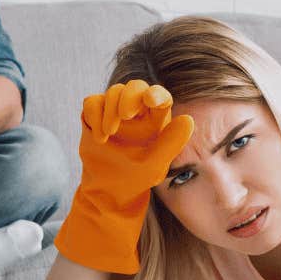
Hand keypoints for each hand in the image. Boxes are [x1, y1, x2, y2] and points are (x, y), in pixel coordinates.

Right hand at [51, 79, 194, 274]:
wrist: (107, 193)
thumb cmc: (135, 180)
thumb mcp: (156, 164)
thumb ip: (172, 143)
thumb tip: (188, 119)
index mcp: (155, 120)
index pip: (158, 95)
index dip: (156, 92)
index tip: (151, 100)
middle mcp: (135, 112)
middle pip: (134, 86)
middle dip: (128, 96)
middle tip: (126, 115)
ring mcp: (113, 112)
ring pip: (112, 92)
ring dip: (109, 110)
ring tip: (109, 134)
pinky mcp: (93, 117)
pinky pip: (92, 102)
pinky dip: (94, 115)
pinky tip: (100, 138)